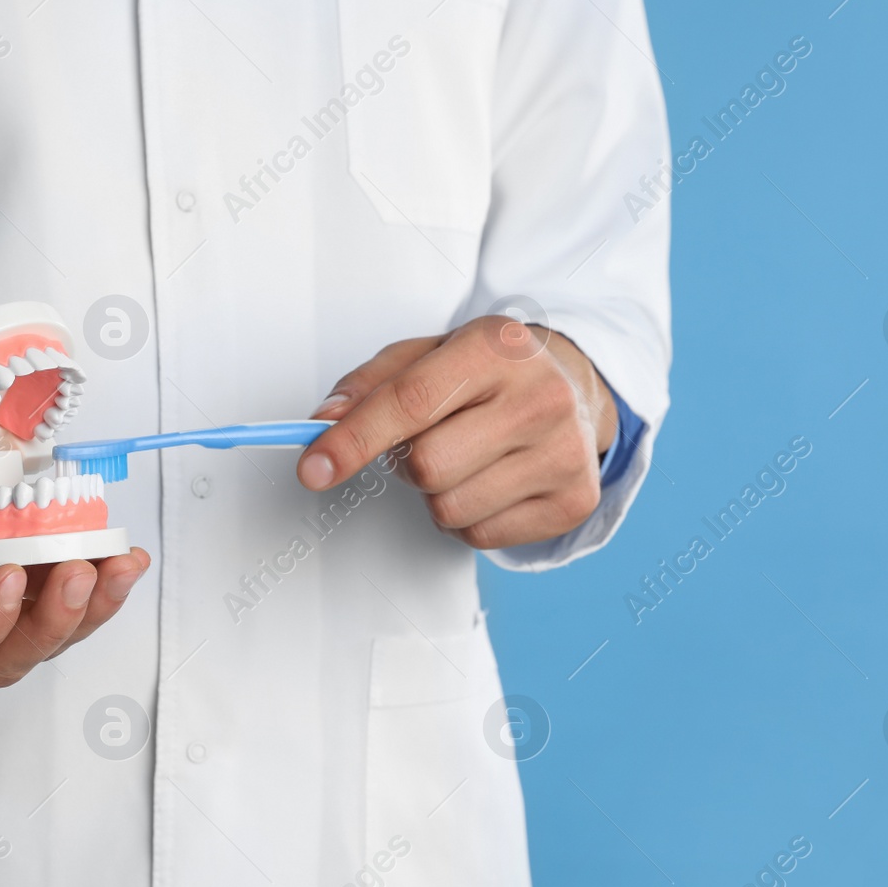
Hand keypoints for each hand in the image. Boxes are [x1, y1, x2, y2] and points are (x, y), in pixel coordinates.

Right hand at [0, 367, 149, 688]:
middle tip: (78, 567)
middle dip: (49, 626)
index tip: (6, 575)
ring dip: (89, 610)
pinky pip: (61, 593)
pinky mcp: (13, 558)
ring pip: (42, 634)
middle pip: (1, 659)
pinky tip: (124, 552)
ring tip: (119, 563)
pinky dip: (100, 580)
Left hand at [297, 316, 618, 549]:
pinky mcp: (574, 501)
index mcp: (497, 348)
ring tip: (463, 459)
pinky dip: (468, 518)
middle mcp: (541, 398)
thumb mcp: (428, 354)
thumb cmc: (490, 372)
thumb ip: (368, 384)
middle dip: (406, 464)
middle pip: (427, 466)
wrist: (574, 388)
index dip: (353, 440)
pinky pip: (480, 537)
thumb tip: (323, 424)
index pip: (412, 401)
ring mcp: (564, 453)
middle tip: (426, 441)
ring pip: (449, 510)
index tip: (313, 469)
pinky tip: (490, 482)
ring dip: (435, 495)